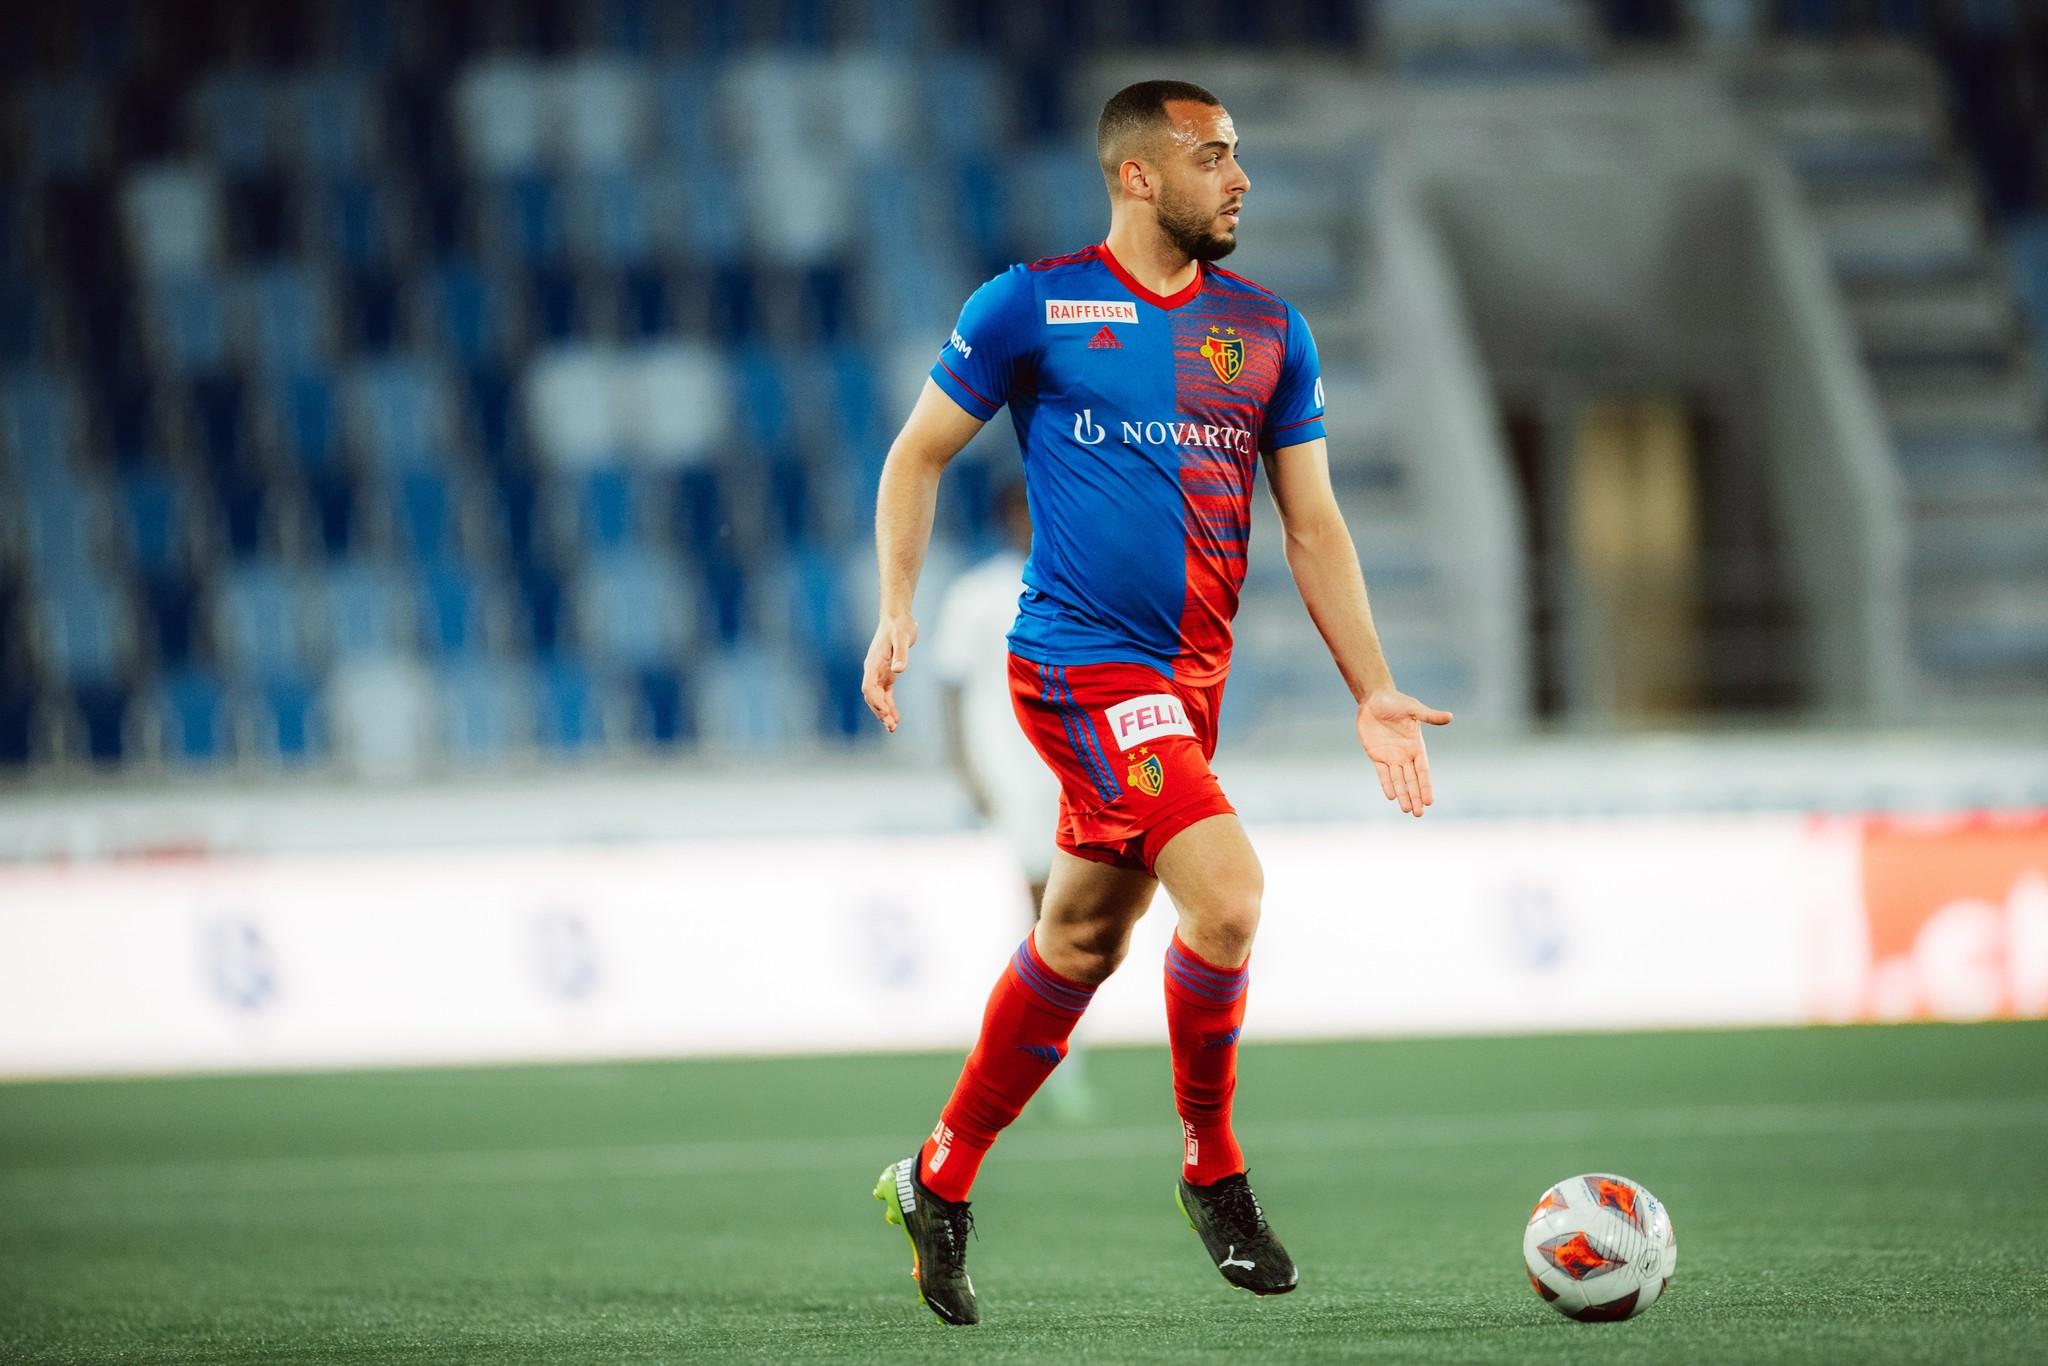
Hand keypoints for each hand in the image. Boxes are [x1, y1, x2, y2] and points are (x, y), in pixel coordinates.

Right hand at [861, 614, 917, 732]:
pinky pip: (886, 694)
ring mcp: (879, 673)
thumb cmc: (900, 626)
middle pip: (872, 696)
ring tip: (892, 728)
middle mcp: (873, 670)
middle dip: (880, 712)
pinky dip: (890, 706)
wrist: (898, 617)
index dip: (876, 701)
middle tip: (891, 727)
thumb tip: (899, 670)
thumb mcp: (902, 637)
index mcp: (873, 663)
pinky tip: (896, 717)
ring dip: (884, 713)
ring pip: (878, 698)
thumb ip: (901, 653)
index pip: (869, 687)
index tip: (885, 712)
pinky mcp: (887, 674)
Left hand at [1357, 689, 1452, 817]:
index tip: (1429, 801)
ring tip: (1407, 810)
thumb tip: (1450, 717)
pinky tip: (1392, 797)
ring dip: (1403, 795)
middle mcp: (1405, 755)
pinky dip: (1387, 784)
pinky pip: (1383, 774)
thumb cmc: (1396, 702)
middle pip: (1412, 780)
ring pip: (1398, 780)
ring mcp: (1391, 756)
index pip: (1423, 771)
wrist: (1374, 699)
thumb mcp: (1413, 709)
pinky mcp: (1376, 756)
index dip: (1426, 786)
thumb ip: (1430, 716)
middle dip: (1415, 797)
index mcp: (1417, 746)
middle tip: (1419, 814)